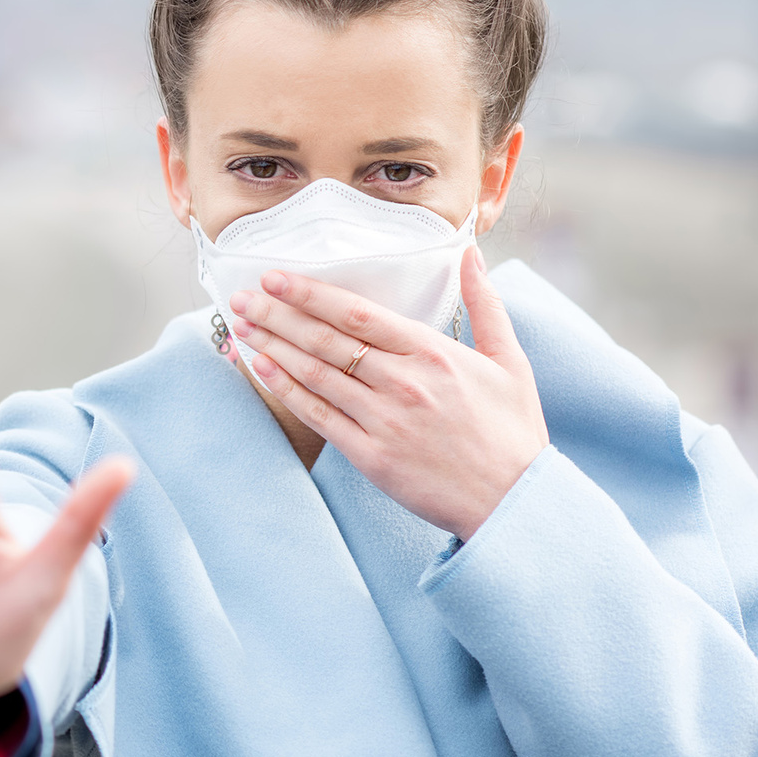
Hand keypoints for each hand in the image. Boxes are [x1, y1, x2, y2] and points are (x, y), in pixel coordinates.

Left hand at [228, 246, 547, 539]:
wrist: (514, 503)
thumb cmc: (513, 432)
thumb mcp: (510, 361)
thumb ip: (485, 304)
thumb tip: (469, 253)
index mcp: (433, 354)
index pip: (358, 314)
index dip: (311, 293)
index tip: (277, 277)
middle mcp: (403, 383)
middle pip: (327, 340)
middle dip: (279, 314)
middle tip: (243, 296)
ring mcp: (383, 421)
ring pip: (316, 374)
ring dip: (273, 346)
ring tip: (242, 325)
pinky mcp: (371, 457)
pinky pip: (319, 416)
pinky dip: (287, 389)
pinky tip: (261, 368)